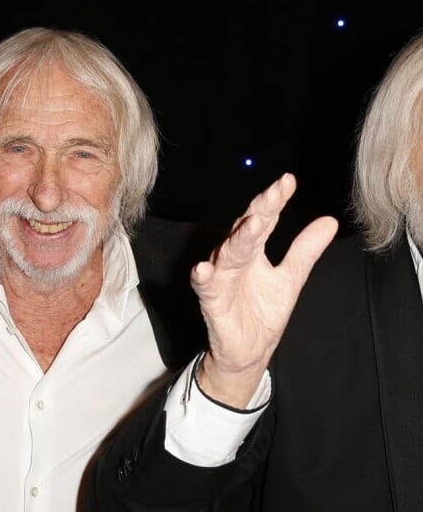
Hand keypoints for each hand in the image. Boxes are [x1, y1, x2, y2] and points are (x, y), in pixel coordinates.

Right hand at [191, 173, 337, 407]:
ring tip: (254, 224)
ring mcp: (222, 278)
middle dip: (260, 211)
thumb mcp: (290, 279)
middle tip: (274, 193)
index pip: (265, 219)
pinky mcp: (212, 301)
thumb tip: (329, 221)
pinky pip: (205, 287)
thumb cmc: (263, 311)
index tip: (288, 181)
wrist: (249, 351)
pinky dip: (203, 277)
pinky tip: (204, 268)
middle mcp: (236, 259)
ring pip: (228, 254)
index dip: (275, 201)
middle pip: (246, 230)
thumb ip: (305, 251)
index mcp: (254, 251)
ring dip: (239, 239)